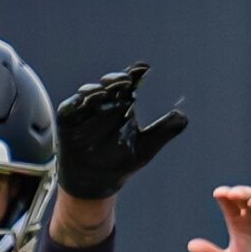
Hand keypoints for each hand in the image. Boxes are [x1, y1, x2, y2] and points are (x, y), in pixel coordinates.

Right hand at [54, 62, 187, 199]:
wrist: (96, 183)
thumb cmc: (120, 162)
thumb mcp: (145, 148)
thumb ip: (163, 131)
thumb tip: (183, 116)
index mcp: (123, 104)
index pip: (130, 85)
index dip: (136, 75)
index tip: (144, 69)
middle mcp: (103, 103)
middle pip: (110, 85)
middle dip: (117, 80)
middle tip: (126, 80)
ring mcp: (84, 110)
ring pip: (90, 93)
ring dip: (98, 89)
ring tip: (107, 89)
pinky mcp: (67, 120)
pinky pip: (70, 107)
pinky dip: (77, 102)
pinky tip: (86, 99)